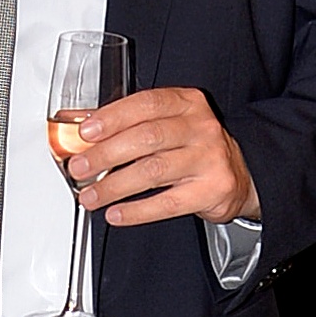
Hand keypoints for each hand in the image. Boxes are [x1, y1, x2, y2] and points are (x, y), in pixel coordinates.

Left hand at [67, 87, 257, 227]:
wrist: (240, 173)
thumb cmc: (192, 146)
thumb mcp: (164, 124)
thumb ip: (123, 123)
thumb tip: (75, 127)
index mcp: (186, 103)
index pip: (146, 103)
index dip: (113, 117)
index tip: (85, 132)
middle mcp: (200, 127)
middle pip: (147, 137)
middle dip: (106, 154)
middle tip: (79, 168)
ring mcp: (209, 158)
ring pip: (154, 171)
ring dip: (115, 186)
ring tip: (90, 195)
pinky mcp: (212, 189)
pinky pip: (168, 203)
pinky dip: (137, 211)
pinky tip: (116, 214)